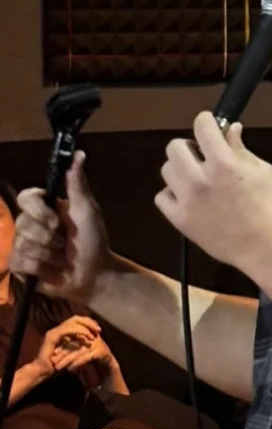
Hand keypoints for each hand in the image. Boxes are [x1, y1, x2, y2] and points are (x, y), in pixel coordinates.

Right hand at [11, 152, 112, 301]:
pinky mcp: (23, 265)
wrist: (95, 275)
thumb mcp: (87, 211)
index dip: (38, 211)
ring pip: (22, 244)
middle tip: (65, 244)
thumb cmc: (93, 242)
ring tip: (61, 259)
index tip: (55, 221)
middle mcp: (31, 223)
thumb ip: (78, 184)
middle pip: (23, 224)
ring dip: (47, 255)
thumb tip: (79, 154)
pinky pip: (19, 262)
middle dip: (49, 238)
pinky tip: (52, 271)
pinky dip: (39, 268)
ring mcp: (25, 244)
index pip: (25, 198)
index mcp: (45, 207)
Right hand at [33, 315, 100, 376]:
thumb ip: (78, 346)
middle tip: (98, 329)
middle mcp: (57, 329)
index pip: (76, 321)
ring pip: (72, 322)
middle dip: (88, 322)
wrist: (42, 371)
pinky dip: (79, 332)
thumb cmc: (56, 365)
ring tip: (94, 334)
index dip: (88, 323)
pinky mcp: (52, 337)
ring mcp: (53, 332)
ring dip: (85, 326)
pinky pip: (67, 330)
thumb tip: (90, 342)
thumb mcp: (71, 353)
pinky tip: (86, 337)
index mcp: (61, 332)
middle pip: (75, 318)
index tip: (98, 329)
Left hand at [50, 333, 112, 373]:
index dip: (62, 346)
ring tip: (59, 367)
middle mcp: (92, 336)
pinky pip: (86, 357)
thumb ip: (71, 348)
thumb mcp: (80, 351)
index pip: (72, 338)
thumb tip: (54, 351)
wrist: (108, 364)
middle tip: (53, 361)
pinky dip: (77, 363)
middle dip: (63, 353)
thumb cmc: (92, 357)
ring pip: (79, 351)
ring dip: (67, 360)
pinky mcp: (101, 351)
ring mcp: (97, 343)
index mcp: (86, 333)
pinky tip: (70, 369)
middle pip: (74, 344)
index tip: (53, 354)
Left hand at [155, 114, 271, 278]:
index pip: (202, 125)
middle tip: (201, 158)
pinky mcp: (179, 219)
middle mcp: (200, 178)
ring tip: (195, 180)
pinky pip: (162, 197)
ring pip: (167, 170)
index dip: (207, 122)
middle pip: (174, 146)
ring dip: (180, 170)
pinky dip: (172, 195)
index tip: (210, 128)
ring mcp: (186, 200)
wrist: (264, 248)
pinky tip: (187, 199)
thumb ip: (242, 150)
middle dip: (189, 147)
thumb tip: (230, 129)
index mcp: (223, 163)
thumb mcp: (263, 172)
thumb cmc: (270, 208)